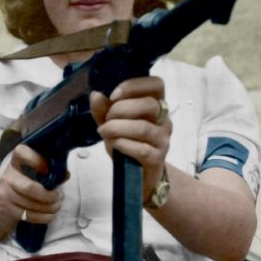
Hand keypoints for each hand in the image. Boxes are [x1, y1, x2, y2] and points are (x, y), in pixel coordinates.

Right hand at [0, 144, 62, 229]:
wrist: (0, 210)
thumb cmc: (22, 189)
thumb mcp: (33, 176)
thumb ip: (49, 173)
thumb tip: (66, 174)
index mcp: (15, 162)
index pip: (21, 152)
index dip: (36, 159)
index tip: (47, 169)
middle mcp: (8, 176)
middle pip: (30, 188)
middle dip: (48, 196)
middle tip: (59, 197)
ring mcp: (5, 194)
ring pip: (31, 204)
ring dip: (49, 207)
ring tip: (56, 206)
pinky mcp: (7, 210)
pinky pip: (29, 215)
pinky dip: (44, 217)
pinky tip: (50, 215)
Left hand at [89, 76, 171, 200]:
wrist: (139, 176)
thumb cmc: (128, 144)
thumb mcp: (113, 124)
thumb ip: (104, 109)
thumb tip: (96, 95)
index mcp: (155, 105)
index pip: (156, 84)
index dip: (134, 85)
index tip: (113, 95)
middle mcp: (164, 120)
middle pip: (149, 104)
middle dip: (121, 109)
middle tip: (106, 119)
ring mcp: (163, 140)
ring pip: (143, 128)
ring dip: (118, 128)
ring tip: (104, 132)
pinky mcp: (158, 158)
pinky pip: (142, 149)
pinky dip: (123, 144)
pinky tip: (114, 144)